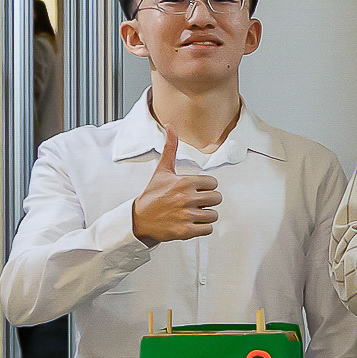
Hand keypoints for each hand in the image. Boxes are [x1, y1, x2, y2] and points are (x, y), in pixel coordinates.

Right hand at [133, 125, 220, 245]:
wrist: (139, 219)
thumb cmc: (153, 194)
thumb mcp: (162, 171)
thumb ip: (170, 148)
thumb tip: (170, 126)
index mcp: (184, 182)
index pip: (213, 184)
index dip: (206, 188)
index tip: (195, 190)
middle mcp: (186, 198)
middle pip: (217, 199)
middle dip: (208, 202)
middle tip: (195, 203)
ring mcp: (185, 215)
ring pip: (213, 215)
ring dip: (205, 216)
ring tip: (191, 214)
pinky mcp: (185, 231)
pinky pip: (208, 230)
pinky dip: (202, 229)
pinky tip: (191, 224)